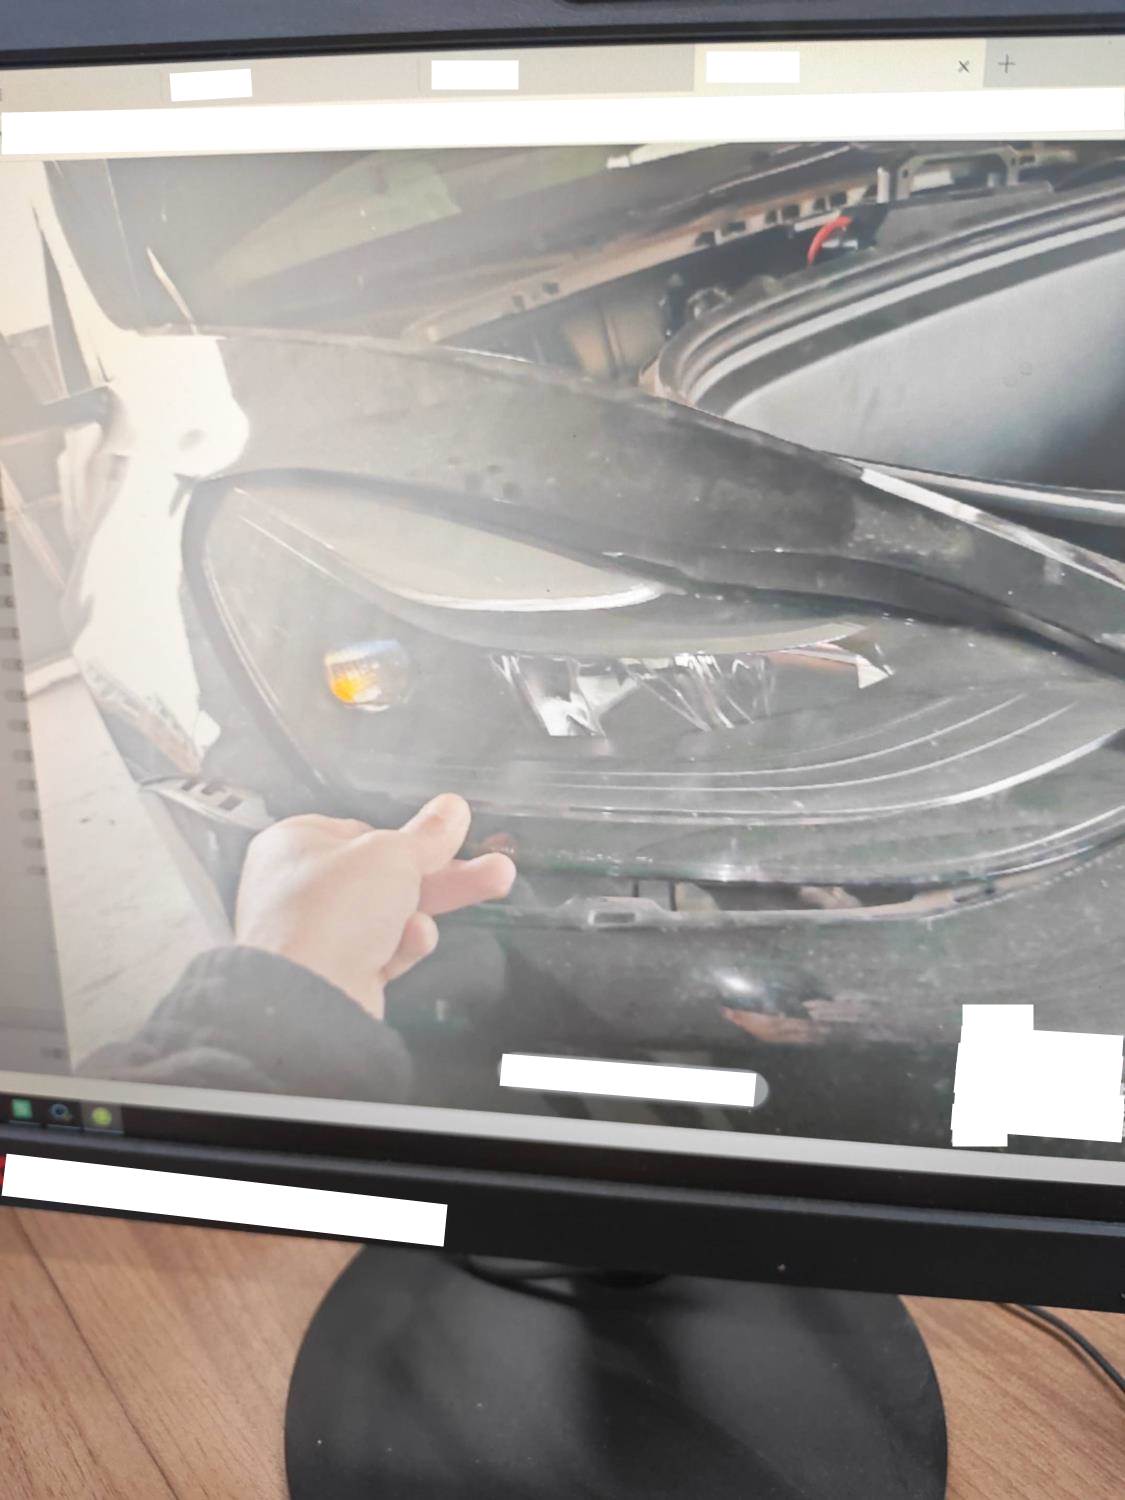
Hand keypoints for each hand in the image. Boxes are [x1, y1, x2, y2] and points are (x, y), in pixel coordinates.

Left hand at [234, 794, 515, 1017]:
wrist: (309, 997)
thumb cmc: (339, 905)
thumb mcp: (394, 855)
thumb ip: (429, 835)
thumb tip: (454, 807)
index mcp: (296, 843)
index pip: (360, 832)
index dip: (404, 838)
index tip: (448, 837)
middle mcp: (301, 886)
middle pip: (385, 874)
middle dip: (445, 871)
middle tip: (497, 866)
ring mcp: (318, 935)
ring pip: (390, 913)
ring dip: (435, 903)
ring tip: (497, 882)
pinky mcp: (337, 974)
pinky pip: (381, 950)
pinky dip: (403, 944)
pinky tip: (415, 937)